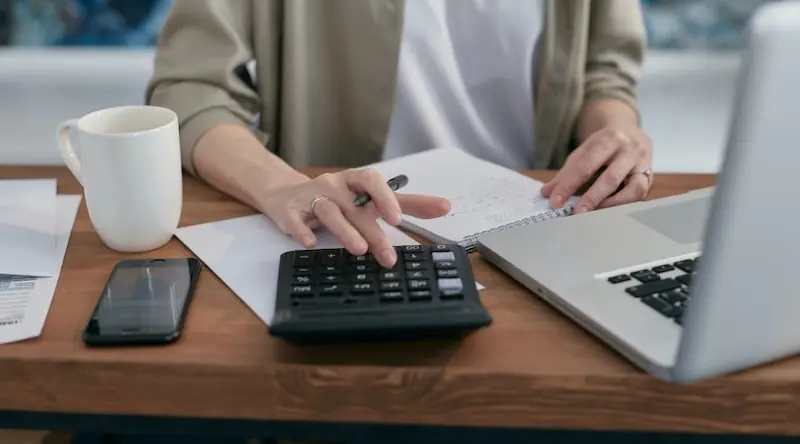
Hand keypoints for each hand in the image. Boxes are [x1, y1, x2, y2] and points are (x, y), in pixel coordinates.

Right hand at [259, 169, 450, 267]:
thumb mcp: (370, 198)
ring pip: (328, 211)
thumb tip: (444, 206)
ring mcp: (310, 197)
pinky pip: (294, 220)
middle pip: (354, 206)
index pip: (373, 181)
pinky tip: (310, 243)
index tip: (399, 219)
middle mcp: (334, 186)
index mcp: (355, 181)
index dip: (385, 197)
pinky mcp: (288, 211)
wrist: (284, 193)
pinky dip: (302, 230)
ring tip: (359, 250)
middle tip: (387, 256)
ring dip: (344, 230)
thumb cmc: (337, 197)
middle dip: (372, 231)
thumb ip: (406, 203)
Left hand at [541, 126, 652, 213]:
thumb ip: (566, 172)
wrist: (631, 133)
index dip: (568, 185)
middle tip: (575, 213)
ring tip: (591, 216)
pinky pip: (639, 195)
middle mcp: (628, 150)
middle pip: (609, 178)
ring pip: (630, 189)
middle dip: (590, 198)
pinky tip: (607, 211)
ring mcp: (642, 164)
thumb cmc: (604, 146)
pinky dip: (622, 205)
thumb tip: (547, 193)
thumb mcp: (584, 152)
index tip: (554, 201)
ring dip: (610, 205)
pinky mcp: (649, 177)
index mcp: (608, 139)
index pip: (585, 166)